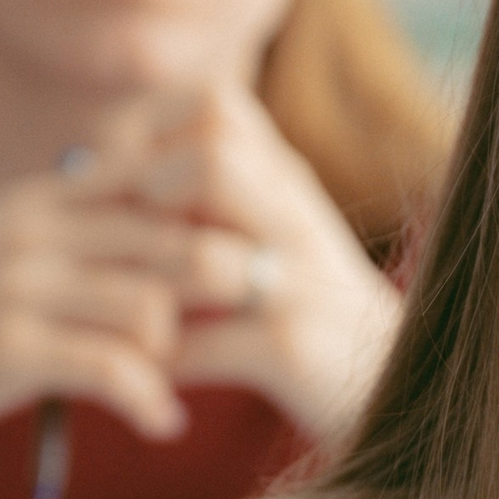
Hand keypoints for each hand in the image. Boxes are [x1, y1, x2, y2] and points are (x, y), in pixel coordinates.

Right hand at [0, 162, 249, 448]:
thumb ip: (98, 228)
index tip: (249, 257)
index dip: (220, 216)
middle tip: (243, 327)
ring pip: (151, 308)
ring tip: (174, 379)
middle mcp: (37, 229)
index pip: (159, 174)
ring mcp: (20, 286)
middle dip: (224, 289)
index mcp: (48, 195)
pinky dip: (149, 403)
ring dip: (179, 353)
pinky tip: (159, 422)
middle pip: (175, 240)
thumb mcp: (24, 246)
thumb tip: (205, 228)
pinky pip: (114, 370)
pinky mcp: (9, 348)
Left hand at [114, 86, 401, 441]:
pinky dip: (161, 363)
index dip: (147, 130)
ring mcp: (302, 283)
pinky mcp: (295, 349)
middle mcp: (299, 217)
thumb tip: (94, 167)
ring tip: (116, 305)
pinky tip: (138, 376)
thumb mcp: (269, 235)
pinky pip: (207, 345)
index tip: (109, 176)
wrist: (404, 392)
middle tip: (106, 237)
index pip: (215, 106)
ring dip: (145, 278)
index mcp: (289, 181)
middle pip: (211, 156)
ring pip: (205, 252)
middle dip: (141, 192)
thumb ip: (207, 196)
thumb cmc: (312, 315)